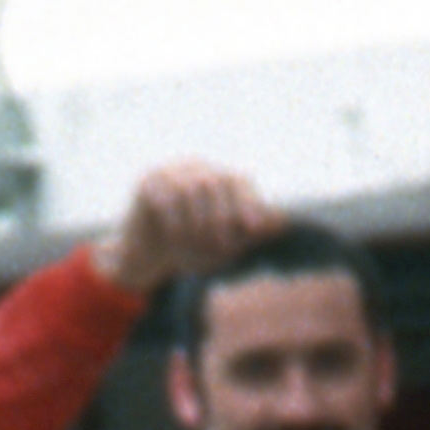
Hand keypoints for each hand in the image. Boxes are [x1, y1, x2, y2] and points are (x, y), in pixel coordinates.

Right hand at [102, 162, 283, 294]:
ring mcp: (170, 172)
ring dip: (197, 222)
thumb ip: (252, 233)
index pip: (238, 181)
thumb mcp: (226, 246)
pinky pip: (166, 197)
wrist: (148, 260)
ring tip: (196, 245)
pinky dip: (174, 221)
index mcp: (218, 179)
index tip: (253, 228)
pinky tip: (173, 237)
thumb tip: (283, 221)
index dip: (248, 203)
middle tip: (220, 246)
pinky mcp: (147, 183)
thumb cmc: (191, 250)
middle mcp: (196, 168)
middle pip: (217, 181)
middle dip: (222, 217)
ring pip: (192, 188)